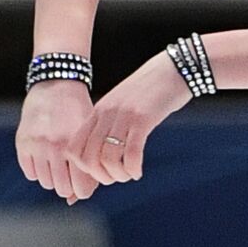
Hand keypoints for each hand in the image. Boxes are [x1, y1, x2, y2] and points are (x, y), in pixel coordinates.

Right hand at [17, 79, 99, 204]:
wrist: (56, 86)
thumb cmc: (78, 112)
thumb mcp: (90, 134)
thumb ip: (88, 164)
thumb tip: (74, 199)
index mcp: (77, 145)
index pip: (82, 186)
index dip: (84, 190)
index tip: (83, 186)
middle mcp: (56, 147)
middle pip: (62, 189)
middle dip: (68, 186)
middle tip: (71, 176)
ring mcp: (37, 146)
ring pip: (45, 183)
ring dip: (53, 178)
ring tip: (58, 164)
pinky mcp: (22, 143)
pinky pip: (30, 173)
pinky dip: (38, 171)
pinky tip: (45, 158)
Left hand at [69, 53, 190, 187]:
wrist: (174, 68)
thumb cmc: (151, 90)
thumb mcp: (123, 103)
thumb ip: (111, 121)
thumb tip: (105, 148)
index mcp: (99, 111)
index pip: (74, 147)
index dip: (83, 168)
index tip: (101, 171)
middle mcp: (106, 114)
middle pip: (88, 158)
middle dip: (101, 176)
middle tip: (117, 177)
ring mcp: (123, 116)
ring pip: (107, 159)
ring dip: (118, 175)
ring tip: (129, 175)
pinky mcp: (143, 119)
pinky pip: (130, 153)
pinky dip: (132, 168)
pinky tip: (138, 171)